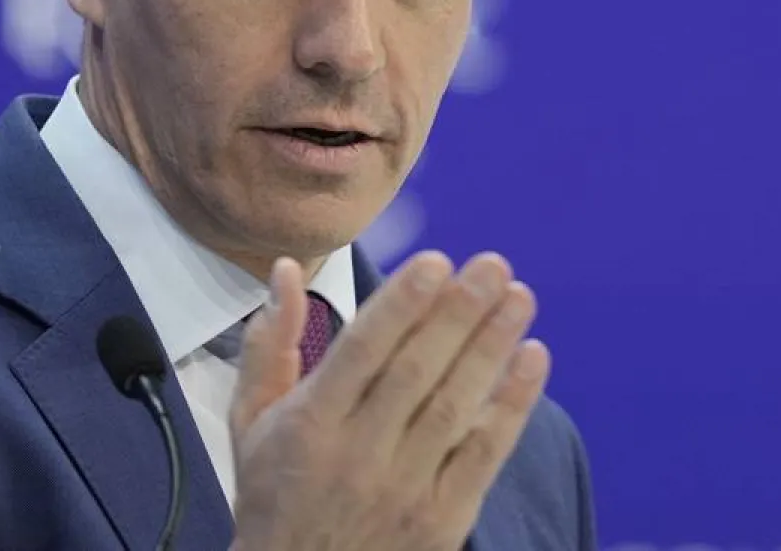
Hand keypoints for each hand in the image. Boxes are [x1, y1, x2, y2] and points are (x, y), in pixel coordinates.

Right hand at [228, 250, 548, 550]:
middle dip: (459, 312)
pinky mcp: (442, 519)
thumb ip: (268, 343)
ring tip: (519, 297)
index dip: (401, 304)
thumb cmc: (274, 495)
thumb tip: (288, 270)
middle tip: (494, 265)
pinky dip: (511, 405)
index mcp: (309, 424)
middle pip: (416, 371)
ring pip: (454, 406)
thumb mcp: (249, 421)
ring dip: (492, 346)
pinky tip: (531, 358)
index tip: (435, 262)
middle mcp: (357, 454)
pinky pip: (483, 454)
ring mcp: (404, 489)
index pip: (362, 351)